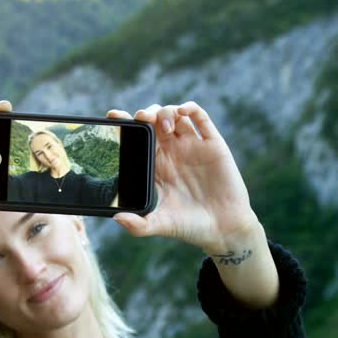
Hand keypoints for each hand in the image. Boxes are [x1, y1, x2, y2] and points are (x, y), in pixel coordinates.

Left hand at [107, 102, 259, 253]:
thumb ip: (138, 225)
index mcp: (155, 165)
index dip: (125, 123)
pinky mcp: (212, 144)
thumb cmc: (190, 227)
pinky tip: (183, 111)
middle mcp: (172, 152)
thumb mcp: (160, 225)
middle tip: (142, 118)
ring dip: (166, 111)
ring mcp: (192, 146)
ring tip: (163, 124)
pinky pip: (201, 118)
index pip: (136, 137)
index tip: (114, 116)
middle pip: (154, 120)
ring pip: (175, 114)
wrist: (223, 229)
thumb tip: (116, 218)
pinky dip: (191, 108)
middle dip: (145, 113)